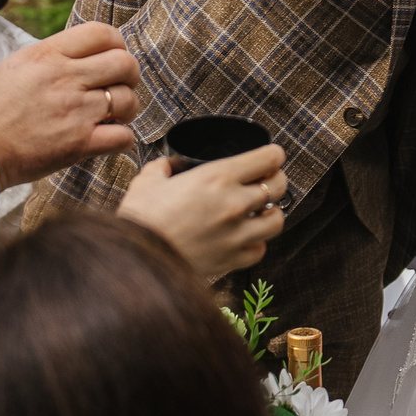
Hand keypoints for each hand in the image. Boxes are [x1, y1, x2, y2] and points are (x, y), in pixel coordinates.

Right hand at [0, 21, 139, 188]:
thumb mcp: (14, 66)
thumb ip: (50, 58)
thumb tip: (78, 54)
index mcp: (47, 55)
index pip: (103, 33)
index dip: (117, 44)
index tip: (112, 57)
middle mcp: (65, 78)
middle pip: (125, 63)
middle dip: (129, 76)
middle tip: (118, 87)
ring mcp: (74, 111)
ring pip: (128, 100)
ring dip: (127, 109)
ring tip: (113, 116)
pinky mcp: (79, 145)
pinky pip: (124, 137)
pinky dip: (122, 139)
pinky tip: (109, 139)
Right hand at [117, 146, 288, 277]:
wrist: (136, 259)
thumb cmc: (141, 218)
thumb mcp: (148, 181)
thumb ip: (162, 168)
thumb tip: (166, 165)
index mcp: (217, 177)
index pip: (269, 158)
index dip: (274, 154)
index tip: (271, 156)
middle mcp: (234, 204)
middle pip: (279, 186)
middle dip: (276, 180)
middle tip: (266, 181)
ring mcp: (237, 234)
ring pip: (277, 220)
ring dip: (271, 213)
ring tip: (259, 212)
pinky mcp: (232, 260)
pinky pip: (259, 250)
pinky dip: (256, 243)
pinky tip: (243, 238)